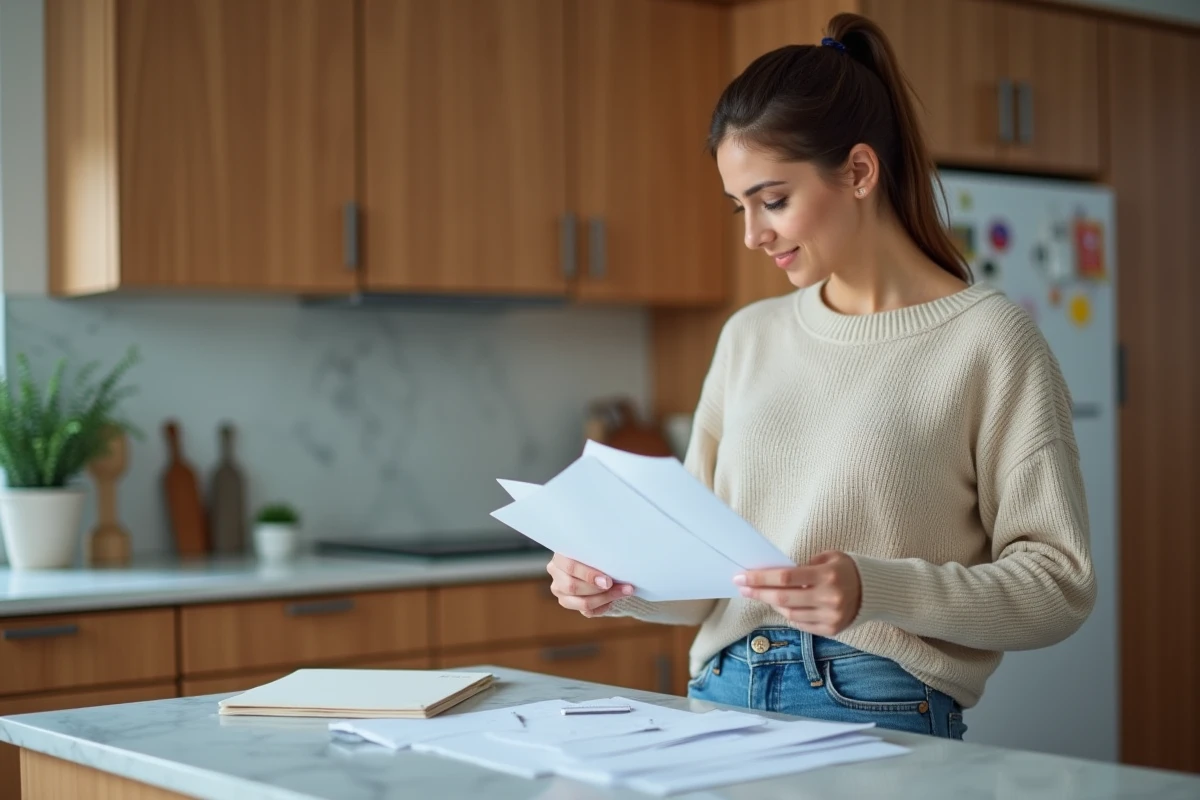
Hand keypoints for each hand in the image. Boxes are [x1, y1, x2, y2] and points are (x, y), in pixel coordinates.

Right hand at [547, 554, 633, 616]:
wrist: (594, 558)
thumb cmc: (595, 550)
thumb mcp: (594, 548)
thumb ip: (598, 554)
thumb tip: (616, 562)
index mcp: (559, 557)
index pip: (570, 567)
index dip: (589, 576)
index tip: (608, 581)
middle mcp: (556, 574)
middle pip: (573, 587)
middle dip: (598, 590)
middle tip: (619, 587)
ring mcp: (560, 591)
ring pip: (581, 603)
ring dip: (605, 599)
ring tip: (624, 591)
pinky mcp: (569, 602)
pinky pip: (587, 611)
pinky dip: (602, 607)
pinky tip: (613, 599)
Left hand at [734, 551, 861, 636]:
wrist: (874, 590)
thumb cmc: (845, 569)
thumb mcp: (828, 557)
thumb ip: (802, 566)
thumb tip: (772, 575)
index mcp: (827, 575)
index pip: (785, 577)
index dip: (760, 578)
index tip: (742, 577)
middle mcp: (829, 598)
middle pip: (783, 599)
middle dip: (758, 593)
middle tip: (742, 587)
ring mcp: (830, 616)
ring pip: (789, 613)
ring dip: (773, 604)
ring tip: (765, 594)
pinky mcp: (831, 629)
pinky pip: (800, 624)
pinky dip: (789, 614)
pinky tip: (785, 606)